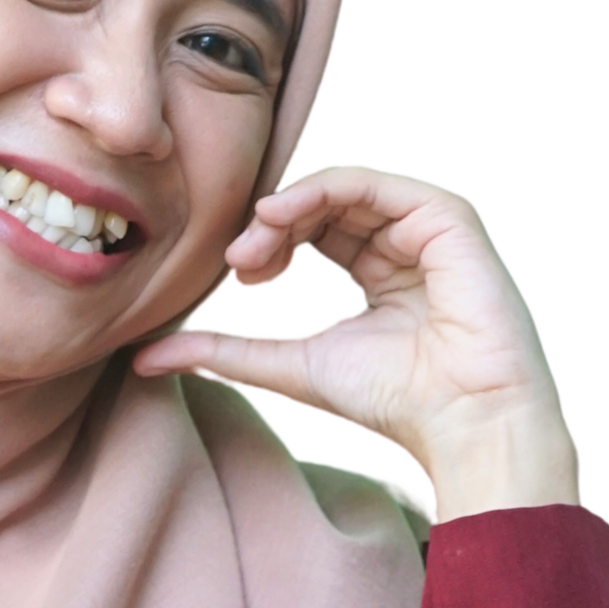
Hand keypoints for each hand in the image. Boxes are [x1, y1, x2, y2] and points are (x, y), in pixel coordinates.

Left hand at [132, 165, 579, 517]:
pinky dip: (327, 187)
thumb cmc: (393, 404)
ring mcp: (430, 228)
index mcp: (378, 270)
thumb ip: (224, 353)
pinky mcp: (449, 219)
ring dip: (291, 203)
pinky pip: (378, 183)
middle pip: (324, 203)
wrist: (465, 424)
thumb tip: (143, 358)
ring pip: (346, 186)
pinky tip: (286, 214)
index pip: (313, 229)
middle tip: (236, 259)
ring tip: (255, 236)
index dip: (267, 240)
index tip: (234, 273)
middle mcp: (405, 243)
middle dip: (272, 222)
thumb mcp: (291, 367)